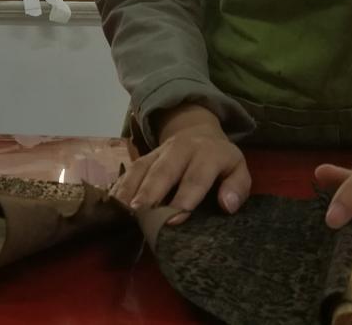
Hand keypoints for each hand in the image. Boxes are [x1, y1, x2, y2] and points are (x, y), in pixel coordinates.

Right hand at [111, 103, 249, 223]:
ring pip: (144, 167)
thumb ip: (237, 187)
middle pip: (164, 171)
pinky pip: (131, 168)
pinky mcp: (146, 155)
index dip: (186, 198)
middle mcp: (181, 149)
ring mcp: (160, 151)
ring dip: (131, 188)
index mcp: (208, 154)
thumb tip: (227, 205)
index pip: (196, 177)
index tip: (175, 220)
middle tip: (140, 213)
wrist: (198, 132)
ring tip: (122, 210)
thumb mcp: (238, 169)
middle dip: (151, 192)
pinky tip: (113, 202)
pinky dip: (121, 185)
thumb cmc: (220, 161)